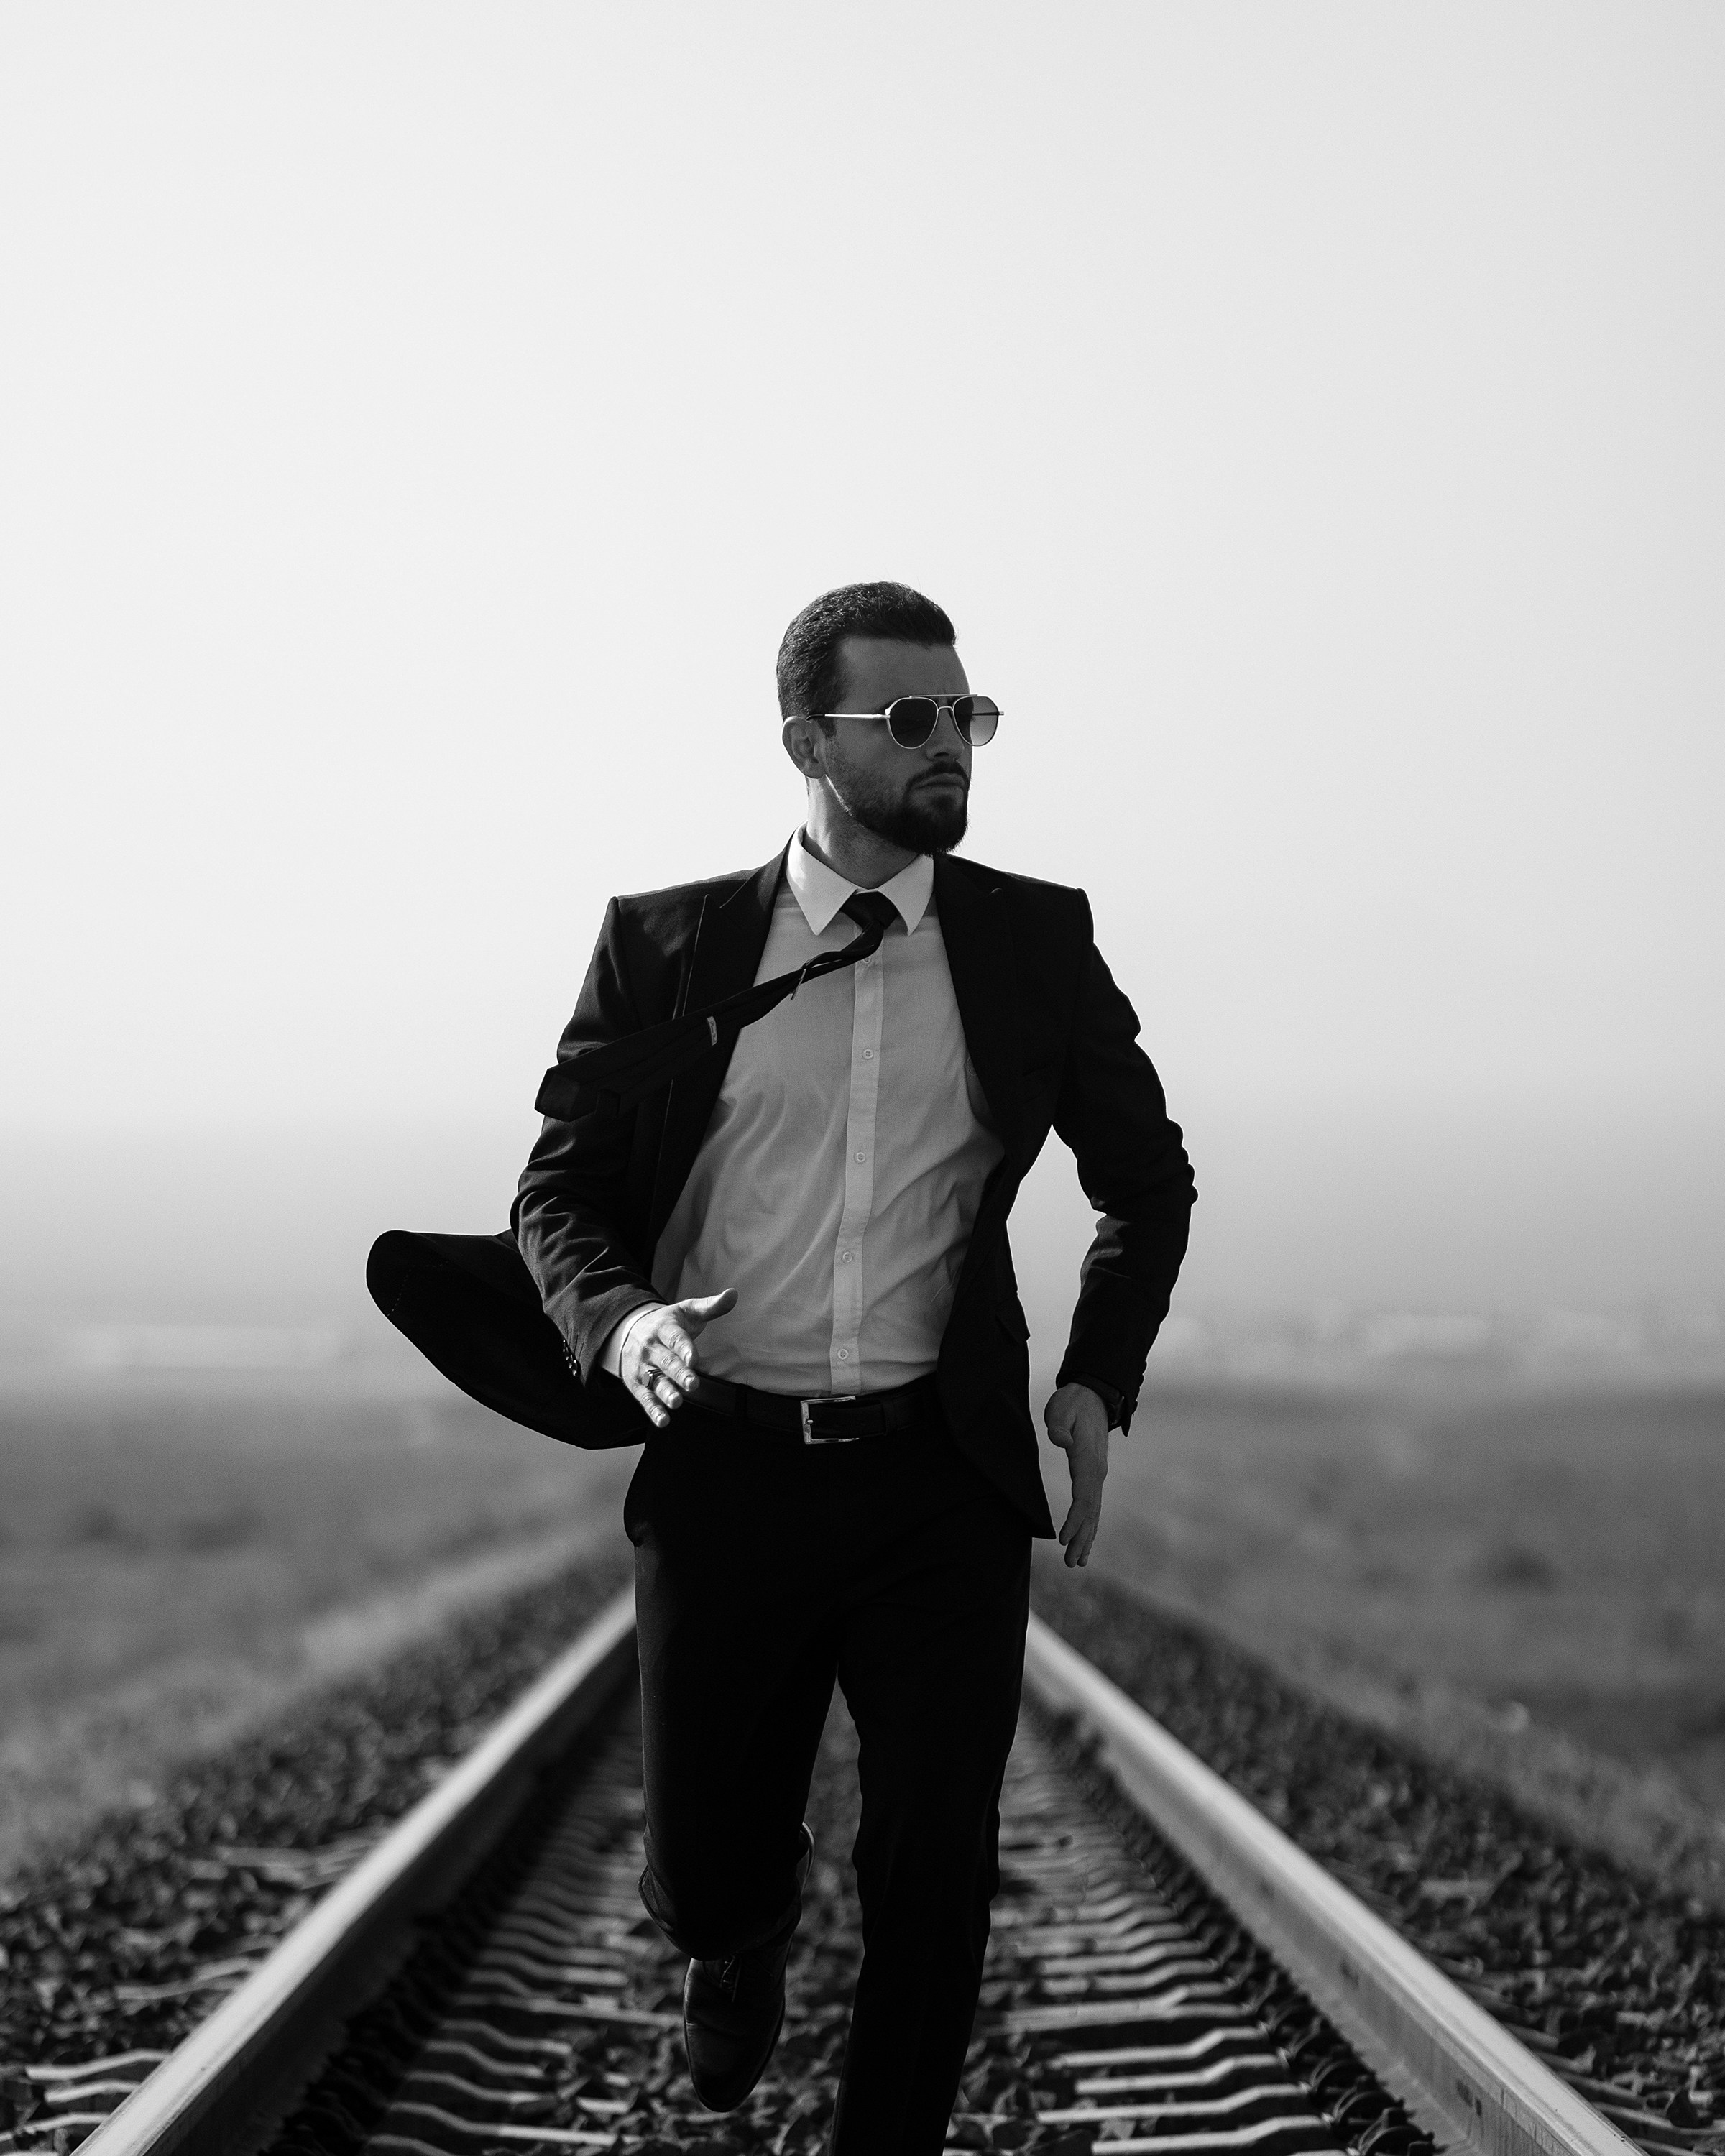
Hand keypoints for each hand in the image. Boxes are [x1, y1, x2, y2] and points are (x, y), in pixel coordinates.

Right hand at [620, 1291, 736, 1428]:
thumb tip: (734, 1294)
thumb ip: (710, 1306)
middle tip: (693, 1384)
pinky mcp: (637, 1384)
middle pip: (666, 1362)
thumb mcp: (687, 1311)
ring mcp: (643, 1367)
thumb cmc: (668, 1322)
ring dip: (665, 1392)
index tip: (694, 1359)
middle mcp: (652, 1348)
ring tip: (677, 1402)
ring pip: (654, 1381)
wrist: (628, 1330)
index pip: (675, 1339)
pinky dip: (653, 1410)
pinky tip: (663, 1420)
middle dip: (679, 1373)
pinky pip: (645, 1398)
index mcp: (665, 1328)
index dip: (684, 1349)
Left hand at [1044, 1381, 1110, 1567]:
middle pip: (1090, 1511)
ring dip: (1086, 1537)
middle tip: (1070, 1562)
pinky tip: (1084, 1542)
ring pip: (1093, 1513)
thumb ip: (1058, 1426)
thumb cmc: (1072, 1403)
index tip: (1064, 1538)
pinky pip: (1093, 1506)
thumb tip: (1062, 1444)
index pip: (1082, 1496)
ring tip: (1077, 1561)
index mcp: (1087, 1459)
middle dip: (1080, 1538)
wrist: (1093, 1396)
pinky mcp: (1094, 1476)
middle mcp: (1096, 1471)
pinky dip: (1089, 1526)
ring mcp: (1097, 1475)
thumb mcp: (1060, 1409)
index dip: (1074, 1519)